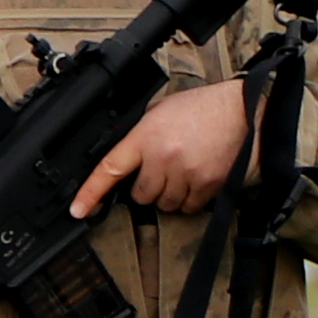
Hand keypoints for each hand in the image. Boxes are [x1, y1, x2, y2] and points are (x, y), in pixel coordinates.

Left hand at [79, 76, 252, 217]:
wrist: (238, 110)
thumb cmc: (199, 108)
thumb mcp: (160, 111)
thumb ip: (140, 132)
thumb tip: (126, 153)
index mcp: (145, 136)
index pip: (110, 168)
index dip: (91, 193)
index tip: (78, 210)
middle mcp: (163, 157)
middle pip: (141, 195)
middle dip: (147, 188)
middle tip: (160, 172)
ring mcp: (186, 172)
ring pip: (165, 204)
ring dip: (169, 195)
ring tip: (181, 172)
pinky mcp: (208, 184)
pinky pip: (189, 207)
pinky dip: (190, 199)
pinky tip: (195, 179)